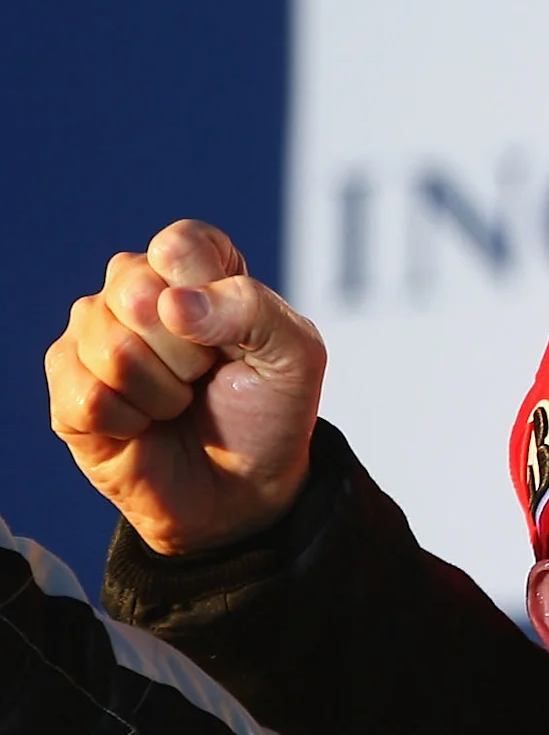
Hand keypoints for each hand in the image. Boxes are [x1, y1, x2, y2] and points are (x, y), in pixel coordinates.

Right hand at [45, 220, 325, 554]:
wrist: (244, 489)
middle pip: (138, 293)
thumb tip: (173, 304)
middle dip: (190, 352)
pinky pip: (89, 396)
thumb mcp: (295, 355)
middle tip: (205, 376)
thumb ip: (252, 308)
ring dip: (164, 392)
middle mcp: (133, 291)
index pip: (180, 244)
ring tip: (180, 403)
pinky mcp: (67, 389)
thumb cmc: (268, 412)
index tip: (231, 332)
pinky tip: (145, 425)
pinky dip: (133, 422)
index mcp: (192, 268)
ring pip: (112, 349)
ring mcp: (92, 338)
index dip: (207, 291)